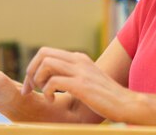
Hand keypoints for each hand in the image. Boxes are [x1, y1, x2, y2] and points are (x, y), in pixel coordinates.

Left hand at [21, 47, 135, 121]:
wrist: (126, 104)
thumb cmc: (105, 98)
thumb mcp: (86, 80)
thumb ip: (72, 76)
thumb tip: (51, 80)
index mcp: (78, 58)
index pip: (46, 52)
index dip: (33, 67)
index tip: (30, 86)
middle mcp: (78, 61)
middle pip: (43, 53)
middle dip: (31, 72)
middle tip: (30, 89)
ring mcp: (80, 71)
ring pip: (46, 64)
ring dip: (38, 80)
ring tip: (45, 93)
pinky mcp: (82, 85)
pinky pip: (53, 82)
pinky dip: (47, 92)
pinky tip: (53, 101)